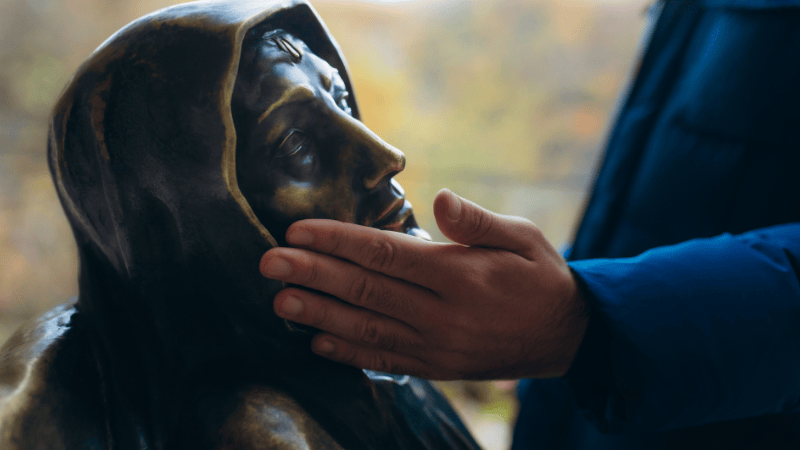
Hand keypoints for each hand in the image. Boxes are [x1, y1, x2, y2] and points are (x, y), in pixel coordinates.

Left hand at [260, 189, 587, 379]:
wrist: (567, 336)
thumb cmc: (540, 276)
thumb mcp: (523, 236)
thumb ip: (477, 221)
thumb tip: (440, 199)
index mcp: (460, 275)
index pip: (387, 255)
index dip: (339, 242)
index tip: (298, 230)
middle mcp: (443, 314)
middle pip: (366, 291)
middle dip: (314, 274)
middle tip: (268, 262)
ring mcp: (437, 346)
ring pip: (367, 329)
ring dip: (319, 315)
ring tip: (279, 302)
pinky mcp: (436, 367)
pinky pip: (385, 360)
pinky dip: (348, 352)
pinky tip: (317, 342)